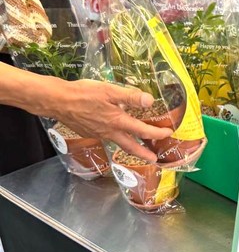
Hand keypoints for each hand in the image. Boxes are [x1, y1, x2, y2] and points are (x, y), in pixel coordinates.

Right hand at [45, 79, 172, 162]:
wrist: (57, 101)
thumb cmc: (83, 94)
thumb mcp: (109, 91)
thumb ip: (130, 97)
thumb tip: (150, 101)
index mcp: (118, 122)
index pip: (143, 131)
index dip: (157, 133)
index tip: (168, 133)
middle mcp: (110, 132)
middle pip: (131, 147)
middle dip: (144, 154)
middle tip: (154, 160)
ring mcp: (98, 135)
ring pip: (118, 143)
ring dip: (130, 148)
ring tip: (137, 149)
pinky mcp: (89, 133)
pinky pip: (106, 138)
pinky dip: (115, 139)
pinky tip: (115, 133)